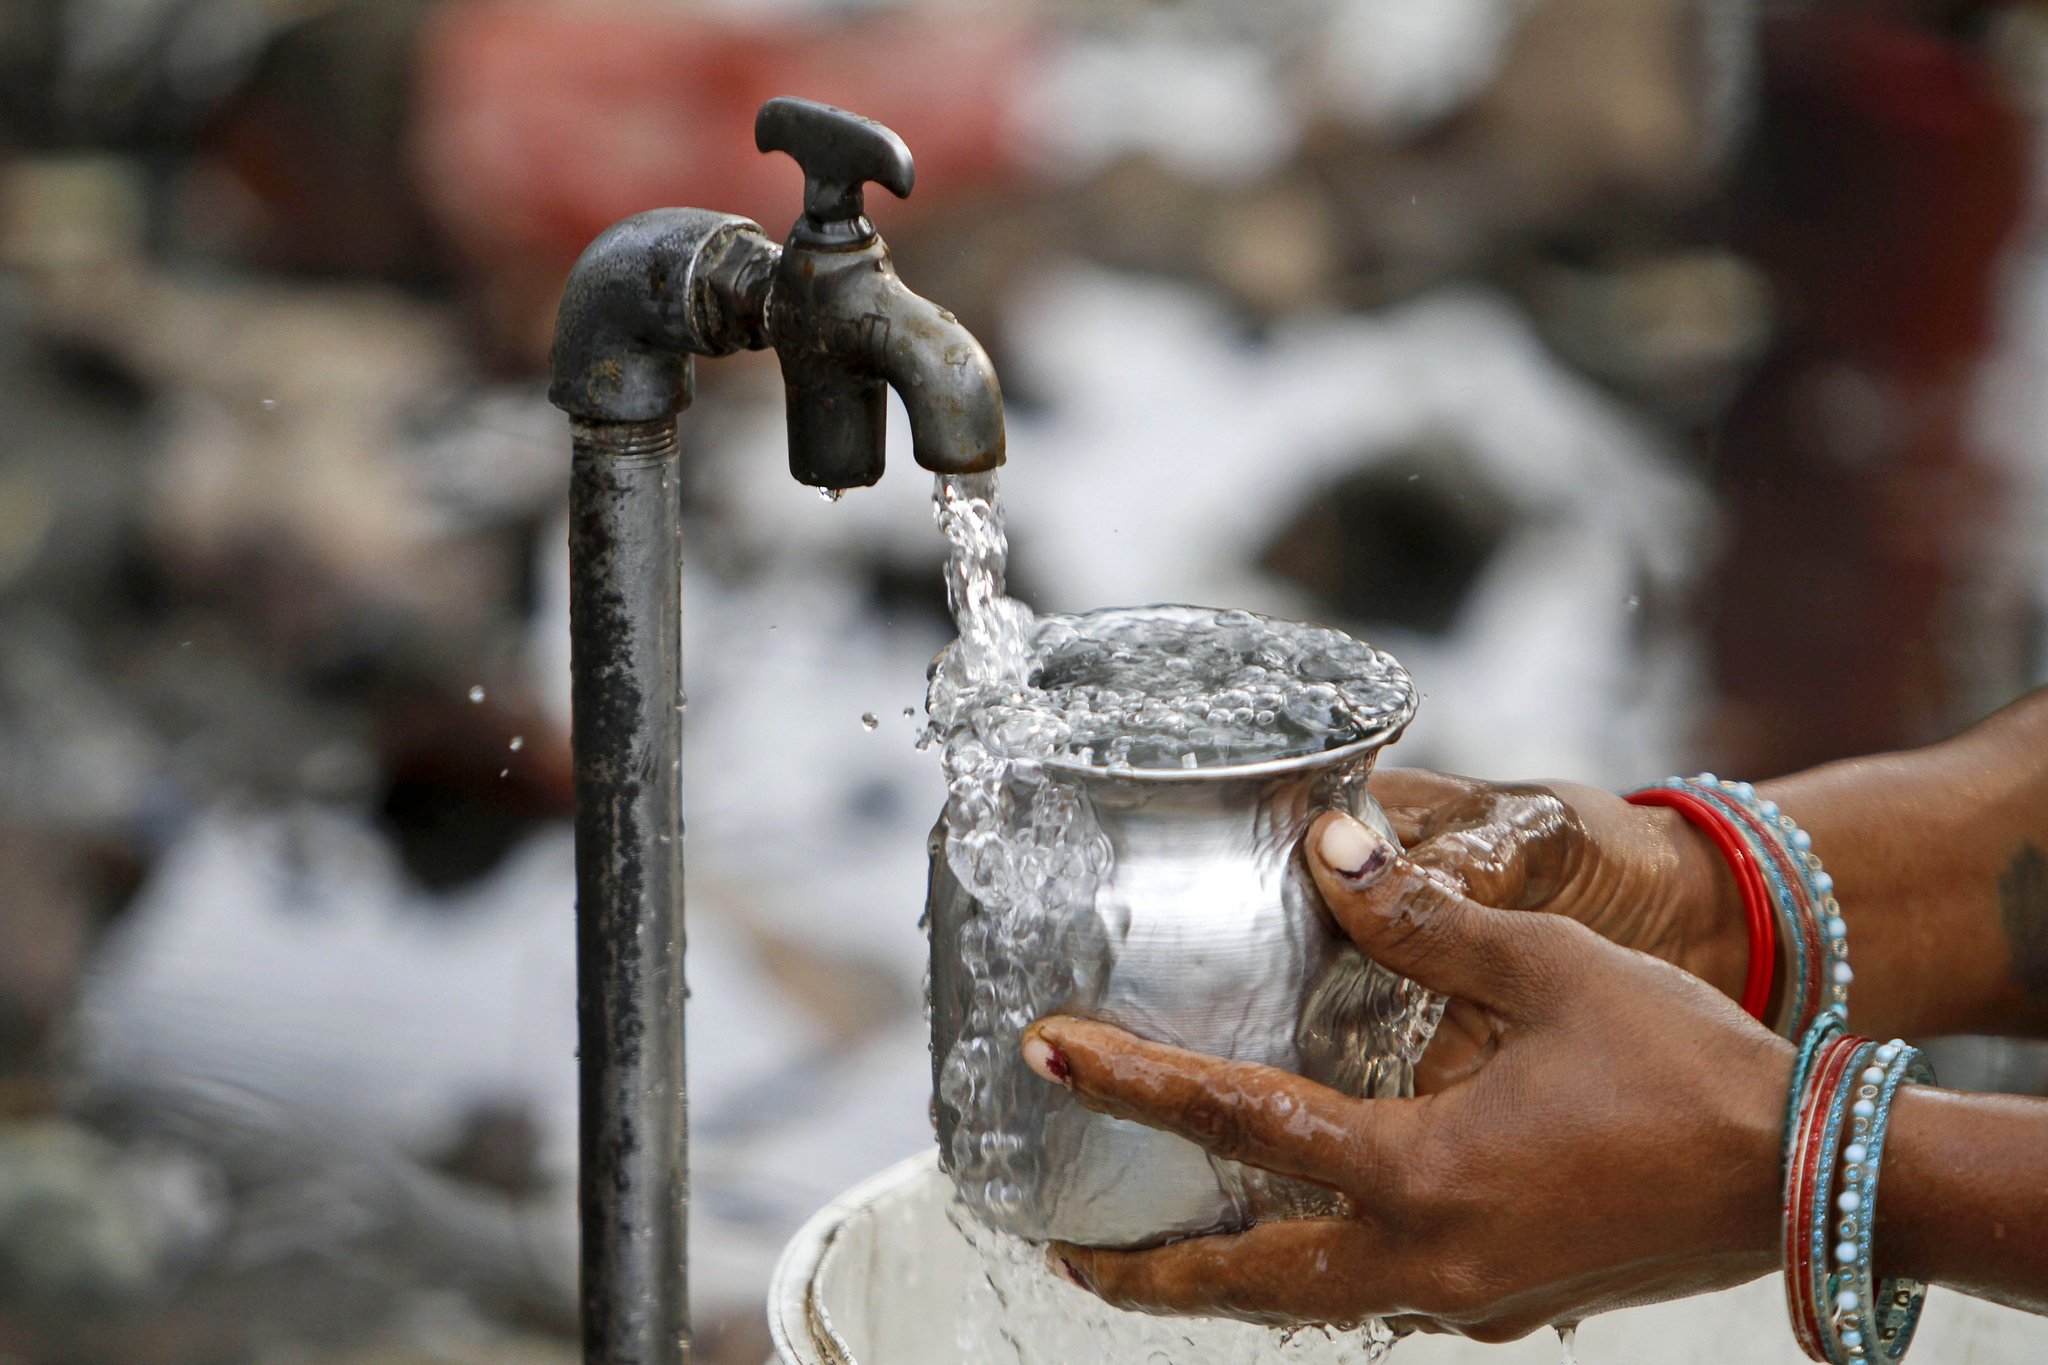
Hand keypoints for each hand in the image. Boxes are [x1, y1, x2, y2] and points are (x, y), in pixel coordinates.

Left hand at [1022, 810, 1790, 1339]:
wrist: (1808, 1179)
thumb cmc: (1687, 1069)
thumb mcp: (1551, 971)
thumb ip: (1424, 918)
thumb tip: (1328, 844)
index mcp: (1421, 1172)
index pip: (1238, 1121)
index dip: (1128, 1082)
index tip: (1044, 1054)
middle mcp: (1425, 1259)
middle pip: (1246, 1277)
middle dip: (1147, 1269)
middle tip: (1064, 1242)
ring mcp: (1466, 1299)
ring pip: (1309, 1304)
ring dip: (1225, 1281)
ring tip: (1154, 1256)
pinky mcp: (1506, 1306)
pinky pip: (1380, 1300)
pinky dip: (1316, 1278)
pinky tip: (1309, 1239)